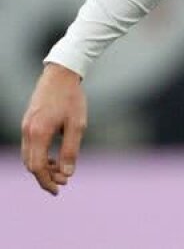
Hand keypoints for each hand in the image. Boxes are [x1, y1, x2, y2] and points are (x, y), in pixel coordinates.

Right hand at [21, 63, 86, 195]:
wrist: (61, 74)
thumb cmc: (72, 98)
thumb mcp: (77, 125)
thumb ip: (71, 150)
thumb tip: (68, 173)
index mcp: (39, 133)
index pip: (37, 167)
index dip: (47, 181)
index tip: (60, 189)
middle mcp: (28, 132)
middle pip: (30, 164)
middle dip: (45, 176)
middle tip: (64, 182)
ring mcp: (26, 127)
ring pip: (28, 156)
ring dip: (42, 167)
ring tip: (61, 170)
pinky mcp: (28, 123)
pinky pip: (29, 147)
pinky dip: (39, 156)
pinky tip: (53, 157)